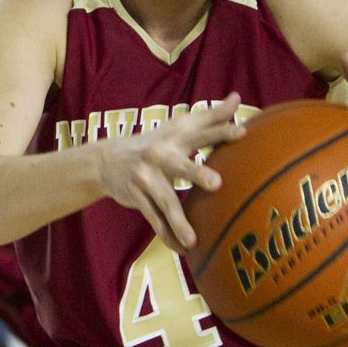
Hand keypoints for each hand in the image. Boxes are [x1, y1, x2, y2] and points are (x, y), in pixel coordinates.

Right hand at [98, 94, 243, 252]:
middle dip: (197, 173)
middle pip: (180, 165)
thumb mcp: (179, 127)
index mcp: (175, 137)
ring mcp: (146, 177)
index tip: (241, 132)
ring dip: (179, 222)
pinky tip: (182, 249)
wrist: (106, 159)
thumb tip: (237, 97)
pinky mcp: (136, 197)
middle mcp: (160, 155)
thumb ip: (210, 116)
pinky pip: (154, 220)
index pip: (201, 133)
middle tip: (216, 183)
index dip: (220, 131)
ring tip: (192, 240)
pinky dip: (168, 235)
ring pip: (165, 202)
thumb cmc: (157, 143)